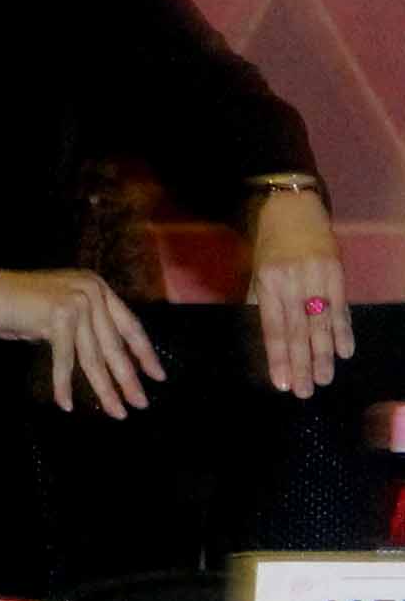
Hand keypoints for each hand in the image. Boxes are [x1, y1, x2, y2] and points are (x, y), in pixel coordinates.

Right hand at [0, 266, 163, 419]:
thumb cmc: (13, 305)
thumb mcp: (59, 312)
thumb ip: (84, 327)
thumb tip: (108, 359)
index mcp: (96, 286)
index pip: (129, 325)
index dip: (143, 353)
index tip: (156, 376)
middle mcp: (92, 290)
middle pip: (115, 345)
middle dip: (128, 378)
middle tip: (141, 404)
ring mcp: (77, 302)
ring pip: (94, 356)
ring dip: (105, 389)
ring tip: (116, 412)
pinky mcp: (59, 316)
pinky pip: (64, 360)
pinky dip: (63, 384)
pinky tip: (66, 404)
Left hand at [250, 190, 351, 399]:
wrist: (292, 208)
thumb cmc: (269, 244)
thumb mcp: (256, 270)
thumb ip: (261, 303)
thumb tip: (265, 338)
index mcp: (267, 283)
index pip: (273, 328)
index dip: (278, 357)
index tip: (282, 383)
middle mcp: (291, 282)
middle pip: (297, 331)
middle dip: (301, 364)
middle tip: (306, 392)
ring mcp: (316, 277)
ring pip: (321, 323)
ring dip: (324, 354)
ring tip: (324, 379)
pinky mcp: (336, 273)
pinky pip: (340, 308)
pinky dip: (343, 331)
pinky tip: (345, 352)